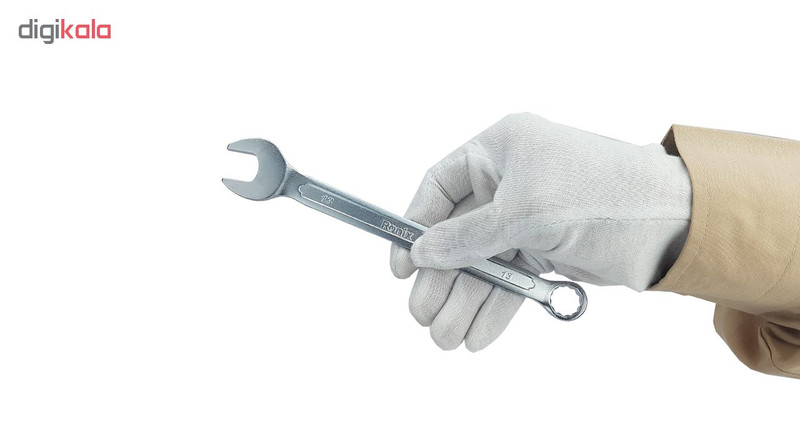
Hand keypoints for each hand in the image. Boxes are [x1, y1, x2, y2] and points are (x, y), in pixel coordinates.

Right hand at [390, 113, 691, 350]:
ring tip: (447, 337)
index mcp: (502, 150)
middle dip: (442, 278)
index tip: (403, 264)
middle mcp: (511, 180)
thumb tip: (423, 251)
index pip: (441, 186)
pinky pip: (510, 279)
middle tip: (423, 315)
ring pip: (484, 262)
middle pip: (458, 233)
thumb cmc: (603, 194)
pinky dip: (496, 306)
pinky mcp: (548, 249)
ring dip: (466, 300)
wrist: (674, 222)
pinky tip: (478, 333)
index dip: (417, 224)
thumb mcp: (525, 211)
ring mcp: (529, 217)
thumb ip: (468, 235)